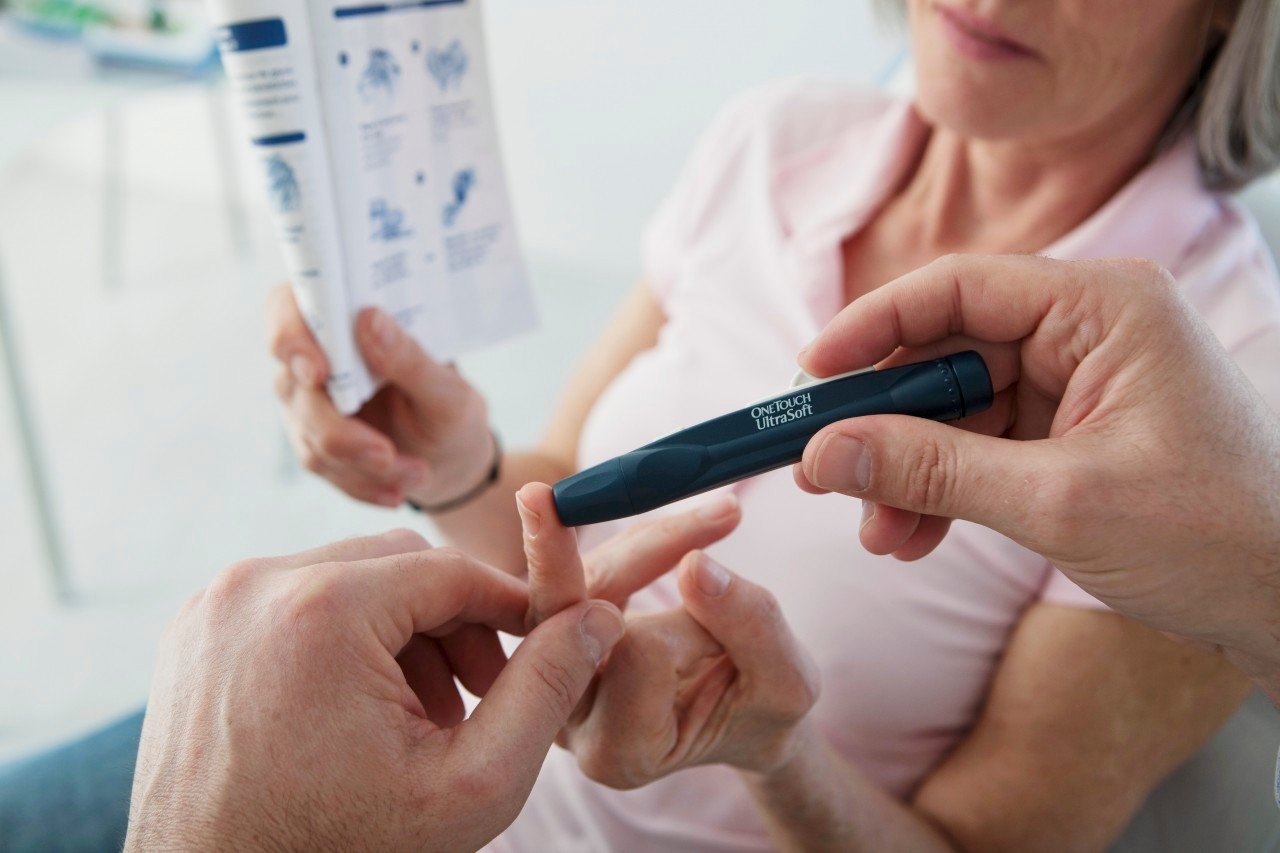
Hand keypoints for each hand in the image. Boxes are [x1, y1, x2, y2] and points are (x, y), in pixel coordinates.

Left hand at [125, 529, 623, 852]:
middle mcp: (257, 585)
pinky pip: (296, 600)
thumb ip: (546, 690)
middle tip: (480, 692)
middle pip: (400, 565)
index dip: (509, 606)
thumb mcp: (471, 784)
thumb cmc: (340, 851)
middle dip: (454, 622)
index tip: (541, 645)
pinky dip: (341, 636)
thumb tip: (596, 615)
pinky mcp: (197, 627)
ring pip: (349, 577)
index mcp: (321, 608)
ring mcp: (216, 604)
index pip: (452, 569)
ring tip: (420, 711)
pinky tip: (359, 707)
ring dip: (399, 629)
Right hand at [268, 285, 494, 507]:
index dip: (291, 335)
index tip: (318, 372)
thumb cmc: (450, 412)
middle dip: (341, 432)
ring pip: (311, 436)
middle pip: (296, 387)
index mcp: (346, 321)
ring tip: (418, 473)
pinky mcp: (311, 441)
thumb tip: (370, 319)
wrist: (449, 459)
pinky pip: (323, 465)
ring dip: (365, 465)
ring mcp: (307, 401)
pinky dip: (362, 483)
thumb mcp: (449, 391)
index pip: (288, 307)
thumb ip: (411, 358)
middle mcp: (316, 357)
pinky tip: (395, 490)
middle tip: (387, 455)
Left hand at [518, 485, 820, 788]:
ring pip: (570, 582)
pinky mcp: (555, 636)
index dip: (694, 625)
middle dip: (563, 553)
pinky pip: (577, 570)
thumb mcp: (785, 682)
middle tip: (535, 496)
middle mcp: (570, 719)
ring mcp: (555, 677)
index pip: (640, 658)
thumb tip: (695, 565)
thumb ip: (749, 627)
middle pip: (564, 618)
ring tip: (712, 516)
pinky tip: (672, 531)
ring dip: (639, 541)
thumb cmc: (763, 709)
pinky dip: (629, 542)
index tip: (733, 628)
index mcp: (621, 750)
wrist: (742, 716)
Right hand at [794, 254, 1279, 677]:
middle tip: (825, 473)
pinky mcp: (1075, 431)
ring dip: (908, 470)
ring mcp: (1081, 381)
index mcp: (1103, 305)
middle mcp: (1088, 329)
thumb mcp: (1057, 501)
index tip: (810, 377)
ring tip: (878, 533)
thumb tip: (823, 452)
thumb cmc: (1216, 535)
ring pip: (957, 408)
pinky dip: (942, 490)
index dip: (873, 327)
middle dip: (886, 423)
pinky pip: (982, 446)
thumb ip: (932, 469)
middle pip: (948, 352)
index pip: (958, 288)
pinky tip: (912, 537)